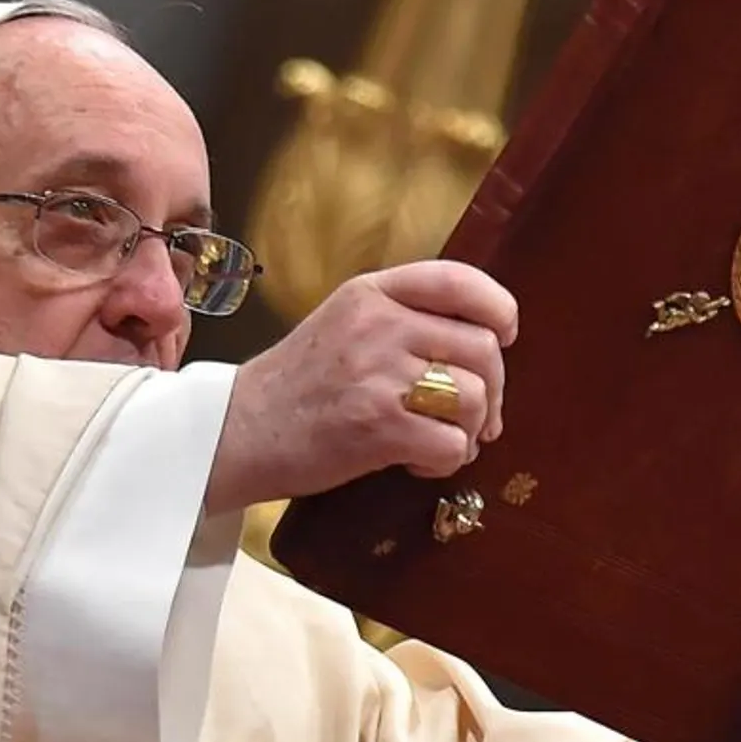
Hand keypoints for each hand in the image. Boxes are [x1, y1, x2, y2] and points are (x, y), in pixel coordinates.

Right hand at [206, 260, 517, 513]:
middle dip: (493, 389)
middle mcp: (378, 325)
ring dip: (471, 429)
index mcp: (371, 292)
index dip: (498, 308)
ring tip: (440, 440)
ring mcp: (378, 375)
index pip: (458, 281)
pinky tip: (415, 461)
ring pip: (474, 397)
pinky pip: (452, 443)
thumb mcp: (343, 323)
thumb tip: (482, 340)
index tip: (503, 335)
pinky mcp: (378, 427)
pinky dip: (446, 461)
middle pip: (482, 347)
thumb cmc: (298, 384)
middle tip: (477, 416)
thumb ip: (402, 317)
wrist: (237, 432)